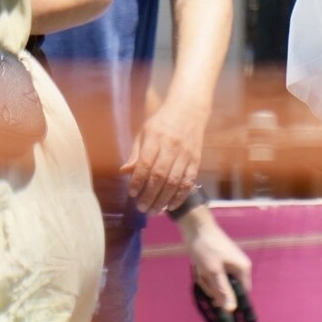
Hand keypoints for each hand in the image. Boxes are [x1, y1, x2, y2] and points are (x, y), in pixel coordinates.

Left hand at [123, 97, 207, 213]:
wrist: (190, 111)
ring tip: (154, 211)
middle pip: (160, 176)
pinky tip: (171, 206)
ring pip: (174, 182)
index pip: (146, 164)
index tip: (132, 194)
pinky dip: (180, 196)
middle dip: (150, 195)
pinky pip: (188, 182)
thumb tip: (124, 171)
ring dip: (163, 199)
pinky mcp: (196, 161)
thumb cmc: (163, 122)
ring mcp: (186, 155)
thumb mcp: (145, 132)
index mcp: (156, 138)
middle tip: (141, 208)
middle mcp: (172, 147)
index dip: (138, 181)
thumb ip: (136, 153)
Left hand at [176, 206, 251, 313]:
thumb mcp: (213, 272)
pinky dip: (204, 274)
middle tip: (204, 276)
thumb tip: (232, 310)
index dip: (229, 299)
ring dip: (206, 280)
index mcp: (243, 269)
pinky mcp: (219, 262)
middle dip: (212, 287)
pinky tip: (198, 267)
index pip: (242, 294)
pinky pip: (212, 276)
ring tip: (199, 269)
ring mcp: (228, 264)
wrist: (195, 226)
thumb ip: (223, 291)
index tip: (215, 300)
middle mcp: (239, 267)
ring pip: (217, 283)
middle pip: (228, 289)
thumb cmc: (206, 248)